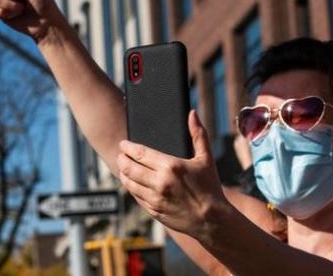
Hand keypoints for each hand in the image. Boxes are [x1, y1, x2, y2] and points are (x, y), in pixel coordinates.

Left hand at [117, 111, 230, 241]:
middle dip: (121, 159)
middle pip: (130, 168)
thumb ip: (198, 134)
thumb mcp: (206, 159)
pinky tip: (132, 184)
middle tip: (120, 154)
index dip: (128, 147)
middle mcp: (160, 182)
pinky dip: (131, 188)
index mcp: (171, 166)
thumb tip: (192, 113)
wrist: (212, 220)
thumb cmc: (210, 187)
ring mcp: (155, 199)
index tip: (123, 144)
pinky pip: (136, 197)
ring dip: (123, 174)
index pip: (140, 153)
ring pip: (130, 183)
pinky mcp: (154, 211)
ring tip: (123, 168)